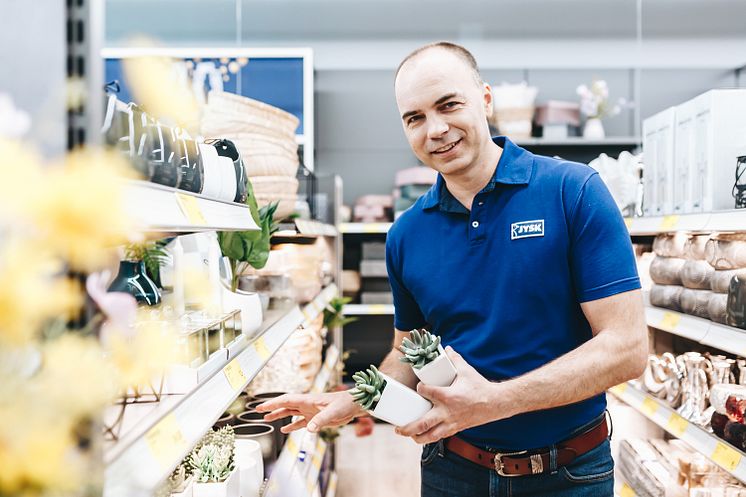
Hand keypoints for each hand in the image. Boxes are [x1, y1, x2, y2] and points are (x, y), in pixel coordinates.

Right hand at [254, 390, 364, 433]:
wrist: (354, 405)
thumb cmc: (345, 404)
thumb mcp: (333, 412)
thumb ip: (321, 421)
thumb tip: (309, 429)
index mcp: (308, 400)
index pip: (287, 400)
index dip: (273, 403)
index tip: (262, 406)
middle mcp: (307, 405)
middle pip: (285, 406)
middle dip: (272, 408)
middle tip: (259, 411)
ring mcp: (310, 412)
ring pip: (290, 413)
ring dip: (279, 416)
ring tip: (267, 419)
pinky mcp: (316, 419)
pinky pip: (300, 422)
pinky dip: (291, 426)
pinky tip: (285, 430)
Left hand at [395, 346, 509, 443]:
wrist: (495, 403)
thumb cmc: (480, 387)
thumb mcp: (466, 370)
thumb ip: (455, 358)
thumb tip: (446, 348)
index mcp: (448, 396)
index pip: (426, 392)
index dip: (419, 389)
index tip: (418, 387)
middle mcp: (447, 412)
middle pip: (423, 423)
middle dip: (408, 427)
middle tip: (397, 427)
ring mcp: (451, 423)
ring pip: (430, 435)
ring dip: (417, 437)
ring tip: (407, 434)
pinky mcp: (456, 429)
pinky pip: (440, 437)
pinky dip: (429, 438)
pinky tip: (421, 436)